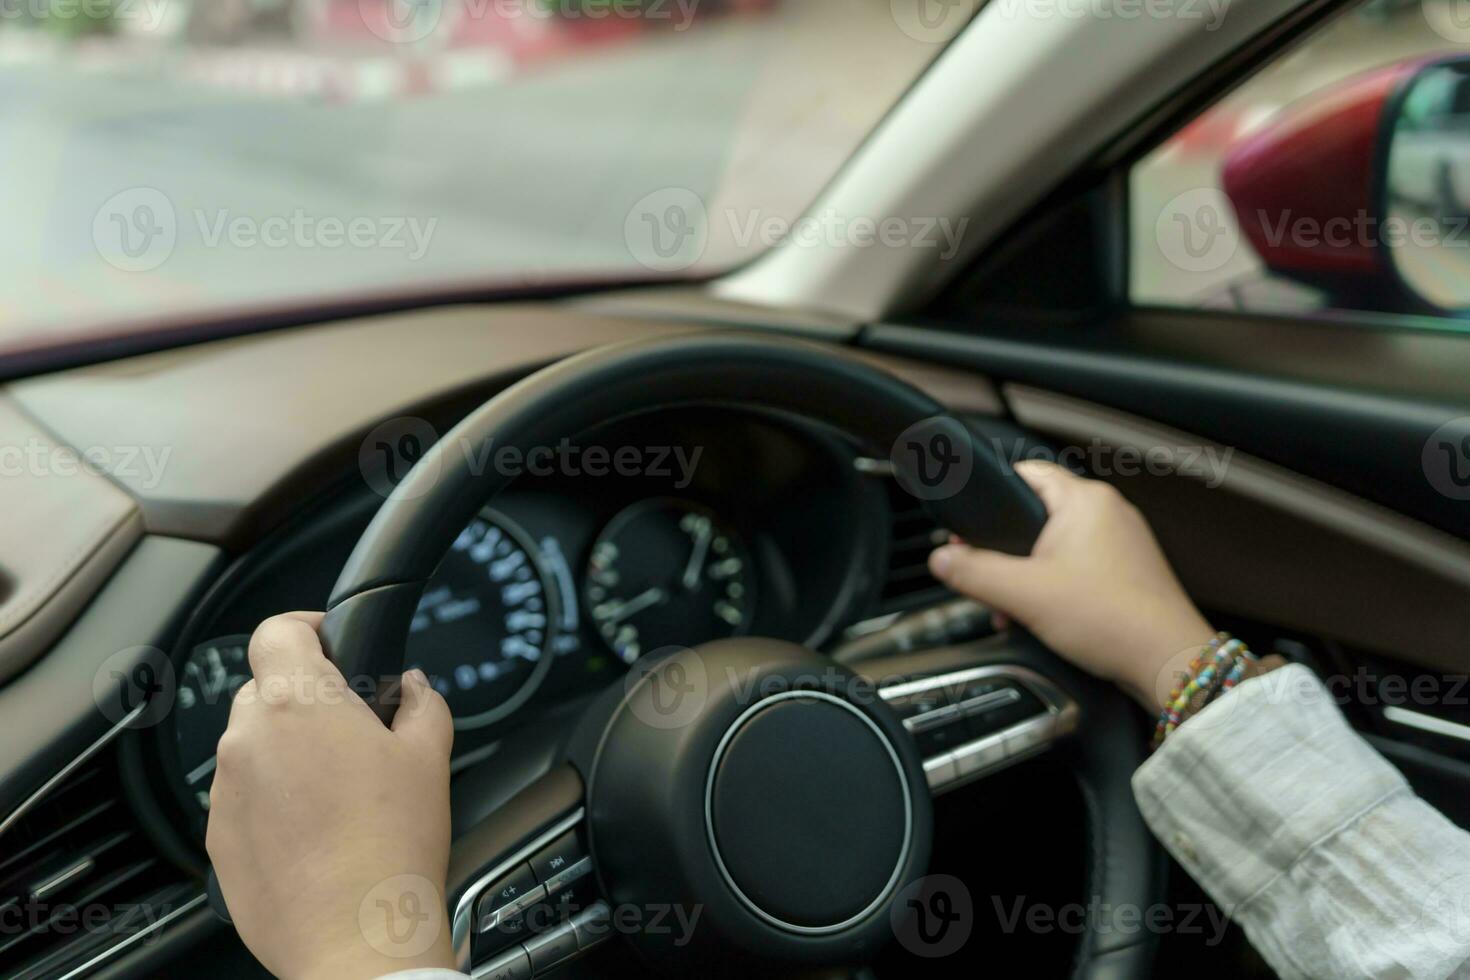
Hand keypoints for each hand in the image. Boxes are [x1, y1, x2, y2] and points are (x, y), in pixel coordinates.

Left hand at [206, 612, 455, 979]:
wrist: (356, 937)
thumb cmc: (390, 847)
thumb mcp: (430, 757)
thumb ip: (421, 703)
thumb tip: (413, 688)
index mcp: (297, 703)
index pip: (276, 630)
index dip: (306, 627)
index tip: (329, 639)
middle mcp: (248, 739)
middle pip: (265, 689)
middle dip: (305, 699)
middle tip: (353, 729)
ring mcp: (225, 791)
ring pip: (253, 746)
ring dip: (287, 753)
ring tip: (339, 792)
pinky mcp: (218, 838)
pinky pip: (243, 797)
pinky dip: (273, 801)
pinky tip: (316, 831)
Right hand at [928, 460, 1213, 710]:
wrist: (1167, 661)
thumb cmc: (1111, 619)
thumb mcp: (1023, 594)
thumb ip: (974, 572)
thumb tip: (941, 559)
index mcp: (1085, 500)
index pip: (1026, 471)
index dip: (990, 496)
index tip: (968, 526)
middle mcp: (1108, 512)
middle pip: (1037, 514)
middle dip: (1005, 549)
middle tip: (986, 574)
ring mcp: (1123, 543)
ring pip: (1057, 545)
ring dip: (1028, 574)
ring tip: (1014, 606)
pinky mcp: (1129, 572)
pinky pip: (1079, 567)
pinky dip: (1055, 586)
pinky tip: (1043, 616)